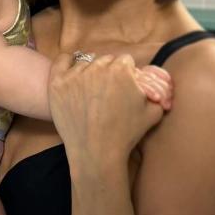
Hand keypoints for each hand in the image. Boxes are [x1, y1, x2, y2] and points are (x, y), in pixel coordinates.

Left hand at [48, 53, 166, 168]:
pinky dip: (67, 63)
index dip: (127, 74)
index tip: (124, 87)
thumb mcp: (153, 112)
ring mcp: (75, 74)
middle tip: (107, 93)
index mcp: (122, 69)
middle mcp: (98, 66)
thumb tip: (155, 84)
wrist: (97, 153)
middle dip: (108, 73)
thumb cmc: (126, 134)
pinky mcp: (58, 82)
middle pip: (106, 61)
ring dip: (89, 72)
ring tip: (90, 92)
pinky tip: (71, 72)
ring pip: (86, 63)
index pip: (125, 61)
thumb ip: (157, 91)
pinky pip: (62, 61)